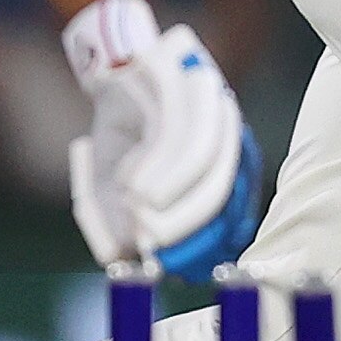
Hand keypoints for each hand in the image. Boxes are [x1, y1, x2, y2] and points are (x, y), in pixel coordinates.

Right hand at [62, 0, 262, 274]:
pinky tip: (132, 186)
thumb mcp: (108, 190)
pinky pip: (177, 124)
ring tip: (138, 210)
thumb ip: (116, 222)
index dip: (209, 242)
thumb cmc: (118, 137)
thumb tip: (123, 254)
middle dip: (188, 222)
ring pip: (203, 153)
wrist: (107, 74)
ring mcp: (207, 96)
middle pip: (222, 184)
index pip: (233, 209)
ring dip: (171, 191)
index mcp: (225, 162)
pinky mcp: (180, 72)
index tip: (178, 268)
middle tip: (153, 244)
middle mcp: (227, 129)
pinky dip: (157, 164)